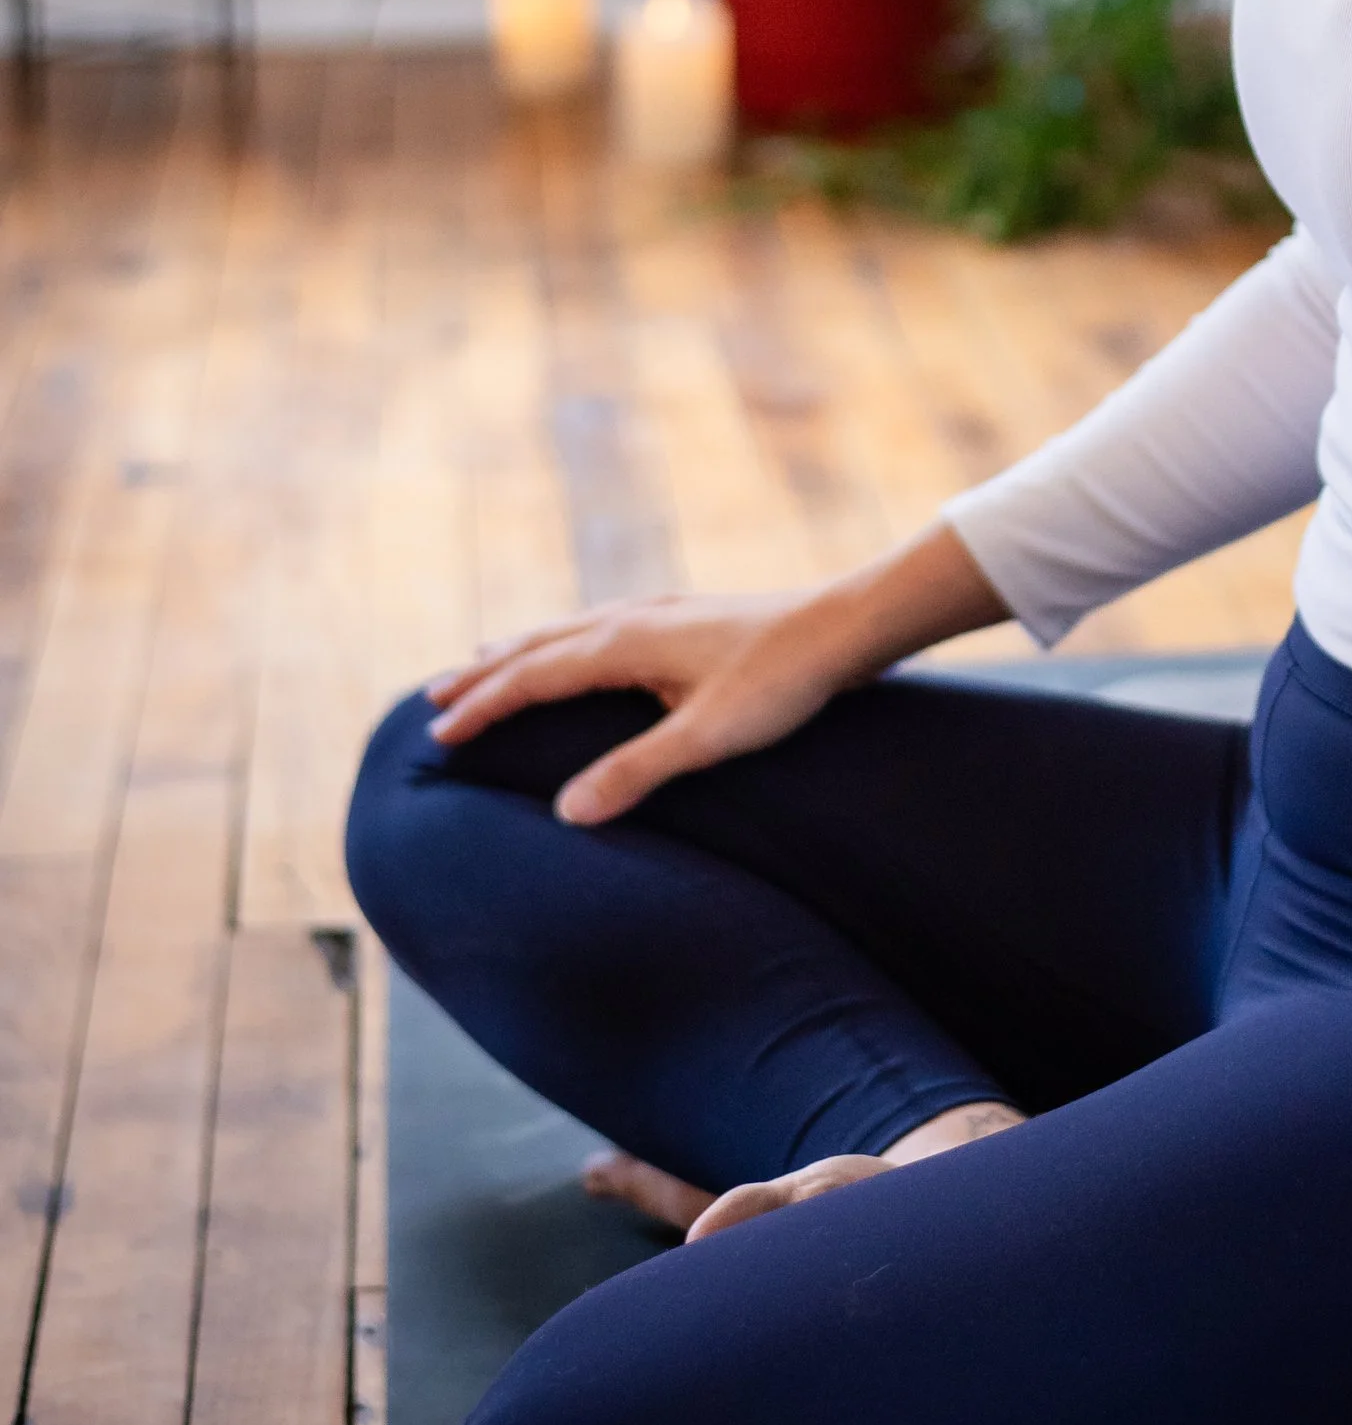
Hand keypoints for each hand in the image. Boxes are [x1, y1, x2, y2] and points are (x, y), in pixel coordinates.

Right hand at [422, 524, 1005, 823]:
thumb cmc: (780, 683)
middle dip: (484, 675)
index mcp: (624, 644)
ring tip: (487, 662)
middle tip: (433, 698)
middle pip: (539, 646)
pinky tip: (583, 644)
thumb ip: (635, 772)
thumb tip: (565, 813)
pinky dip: (567, 638)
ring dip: (522, 650)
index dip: (483, 706)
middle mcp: (632, 618)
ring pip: (570, 629)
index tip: (438, 734)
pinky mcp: (687, 615)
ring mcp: (661, 611)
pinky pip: (602, 624)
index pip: (532, 677)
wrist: (844, 626)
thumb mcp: (706, 738)